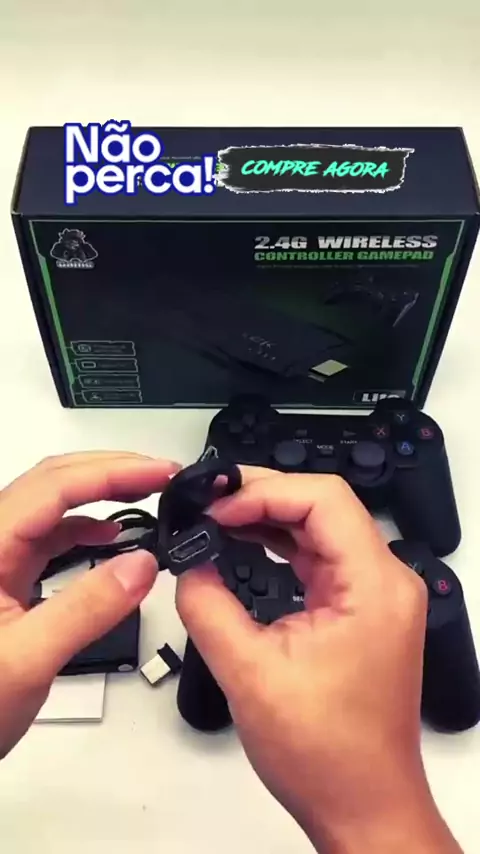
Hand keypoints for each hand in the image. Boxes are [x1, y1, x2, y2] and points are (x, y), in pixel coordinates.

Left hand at [0, 451, 178, 758]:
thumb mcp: (26, 661)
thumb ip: (86, 610)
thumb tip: (141, 566)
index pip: (54, 486)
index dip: (112, 471)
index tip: (159, 474)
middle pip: (52, 482)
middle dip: (111, 470)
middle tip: (162, 476)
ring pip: (51, 506)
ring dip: (99, 493)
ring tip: (146, 494)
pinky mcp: (4, 579)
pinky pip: (48, 536)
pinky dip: (84, 526)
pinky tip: (109, 534)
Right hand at [177, 469, 461, 853]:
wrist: (361, 803)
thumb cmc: (330, 756)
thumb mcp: (250, 674)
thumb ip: (209, 607)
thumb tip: (188, 566)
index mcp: (374, 588)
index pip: (323, 500)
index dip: (265, 491)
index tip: (221, 507)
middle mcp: (384, 582)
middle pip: (321, 505)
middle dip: (261, 496)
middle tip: (211, 502)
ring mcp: (373, 595)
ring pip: (319, 527)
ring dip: (267, 518)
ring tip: (218, 518)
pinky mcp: (359, 609)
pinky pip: (318, 556)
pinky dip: (279, 544)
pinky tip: (244, 542)